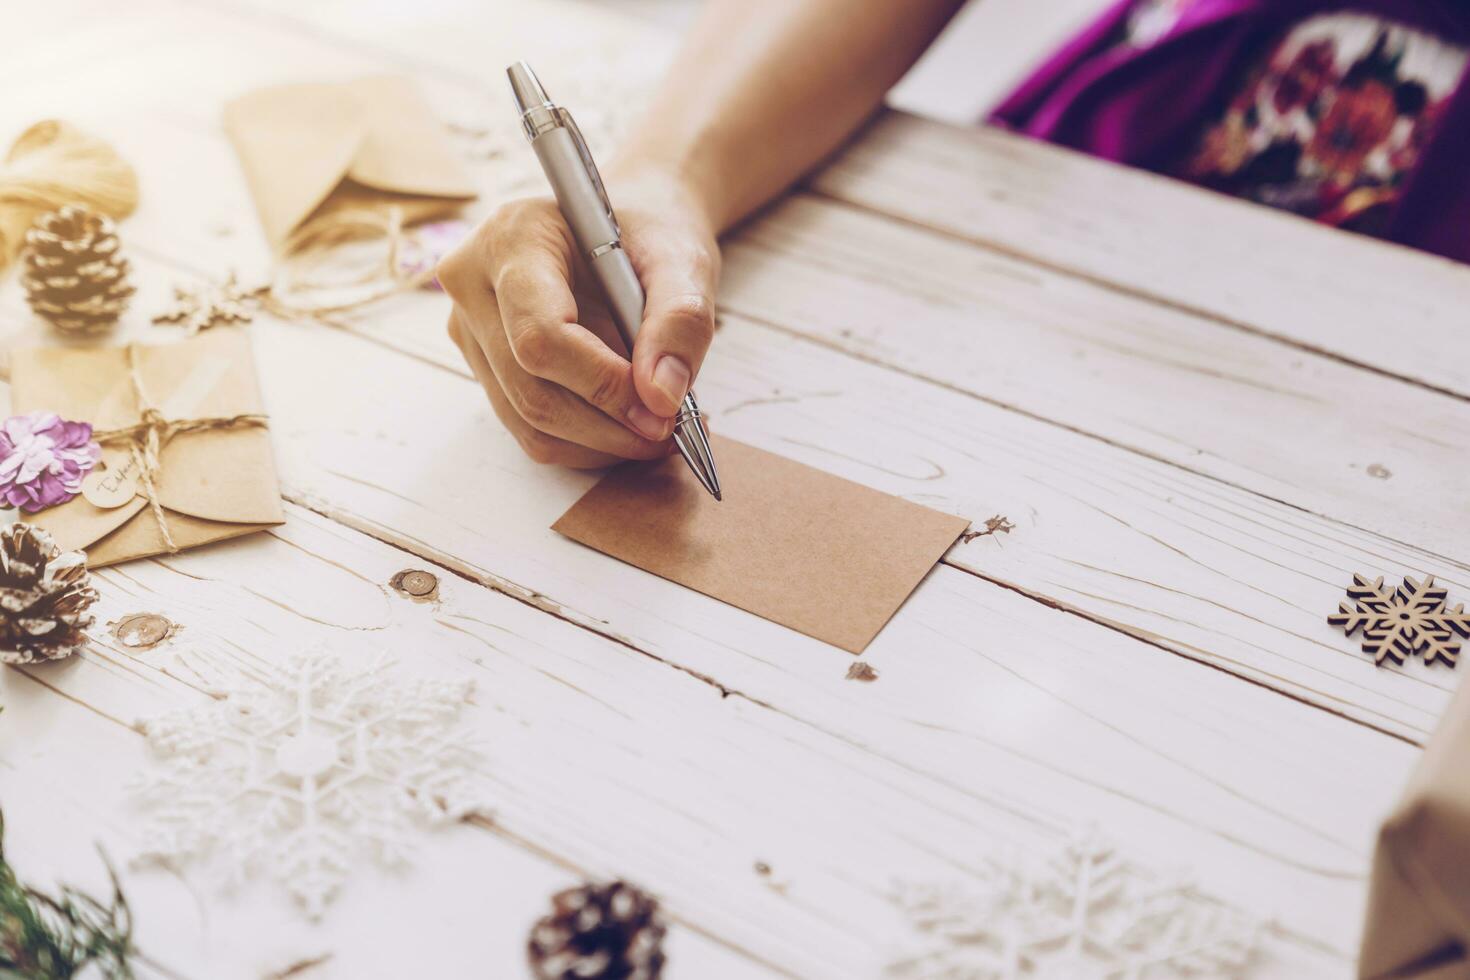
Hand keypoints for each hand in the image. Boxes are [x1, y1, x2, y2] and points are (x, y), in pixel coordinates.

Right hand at [439, 169, 719, 467]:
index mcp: (514, 238)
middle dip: (609, 425)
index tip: (661, 408)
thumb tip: (661, 397)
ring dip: (601, 443)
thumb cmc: (648, 234)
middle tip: (670, 431)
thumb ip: (681, 321)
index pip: (542, 335)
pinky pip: (530, 429)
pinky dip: (587, 442)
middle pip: (532, 389)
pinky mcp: (485, 366)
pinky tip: (628, 425)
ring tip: (657, 429)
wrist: (624, 231)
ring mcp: (470, 330)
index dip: (603, 384)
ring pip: (529, 422)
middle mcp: (474, 284)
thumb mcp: (682, 259)